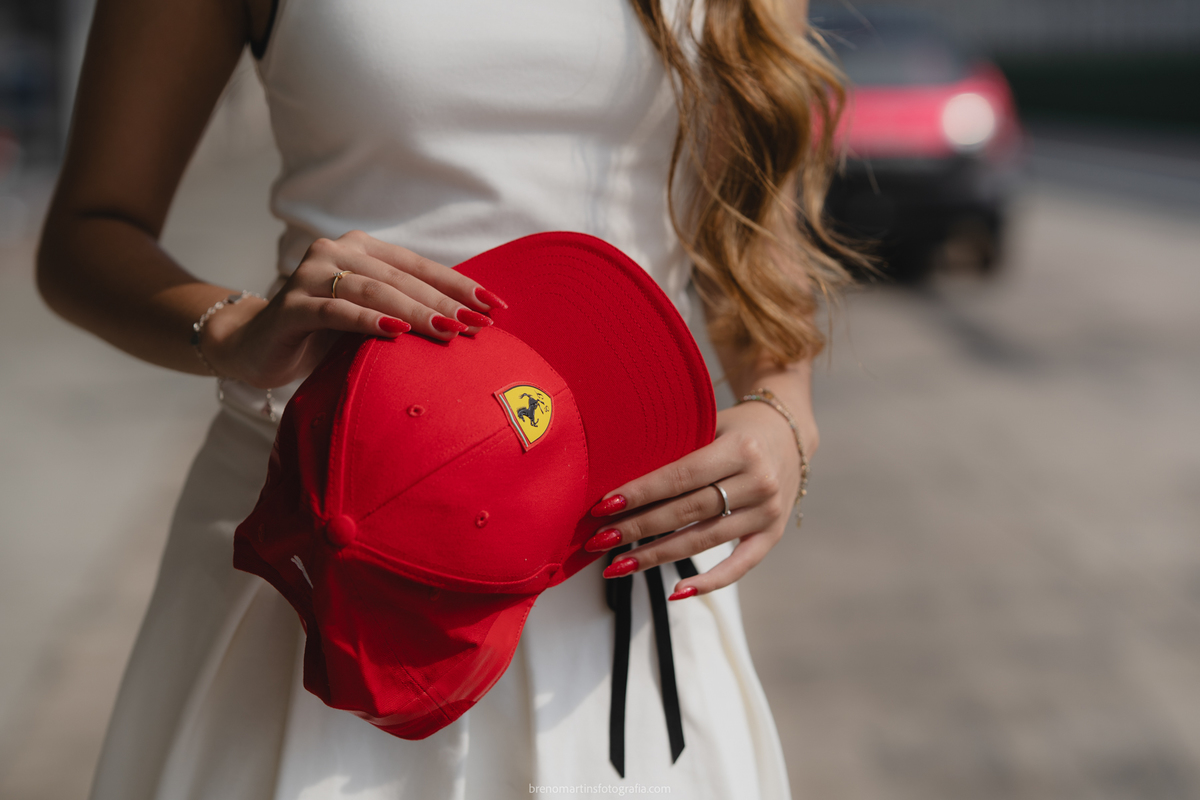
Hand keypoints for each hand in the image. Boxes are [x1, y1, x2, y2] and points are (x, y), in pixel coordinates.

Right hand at [202, 230, 507, 387]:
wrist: (254, 348)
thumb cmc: (323, 335)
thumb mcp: (370, 318)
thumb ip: (405, 310)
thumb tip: (469, 324)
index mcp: (362, 249)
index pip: (419, 266)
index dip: (459, 285)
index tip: (495, 307)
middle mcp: (335, 252)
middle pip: (400, 278)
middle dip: (444, 302)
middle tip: (479, 325)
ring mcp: (310, 276)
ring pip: (374, 291)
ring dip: (415, 311)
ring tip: (449, 330)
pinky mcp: (290, 306)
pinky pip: (336, 311)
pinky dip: (369, 321)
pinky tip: (397, 332)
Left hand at [585, 399, 814, 598]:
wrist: (791, 433)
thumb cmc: (737, 427)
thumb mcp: (712, 422)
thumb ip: (678, 446)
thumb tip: (620, 476)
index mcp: (740, 449)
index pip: (680, 477)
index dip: (640, 493)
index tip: (604, 507)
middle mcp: (758, 482)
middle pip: (686, 512)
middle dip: (637, 528)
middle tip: (599, 540)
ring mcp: (768, 512)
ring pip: (703, 540)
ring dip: (657, 555)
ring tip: (619, 565)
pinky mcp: (773, 534)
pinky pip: (739, 566)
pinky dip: (709, 582)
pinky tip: (676, 592)